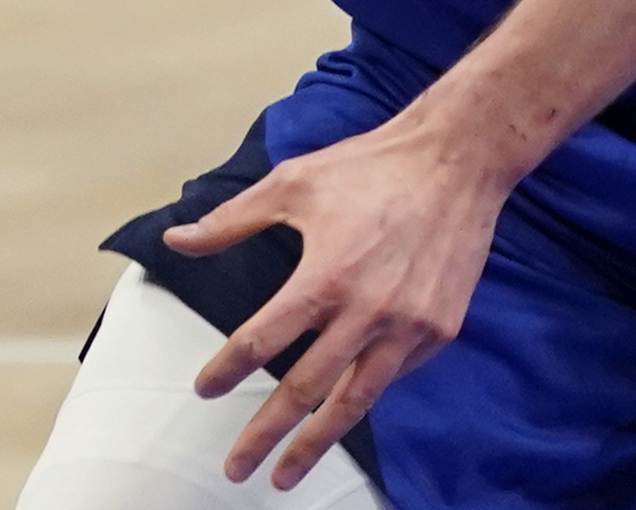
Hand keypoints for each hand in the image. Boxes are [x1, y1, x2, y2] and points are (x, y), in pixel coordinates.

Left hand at [166, 110, 510, 490]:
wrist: (458, 161)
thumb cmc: (370, 167)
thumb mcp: (293, 183)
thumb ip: (232, 221)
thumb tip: (176, 242)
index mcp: (324, 276)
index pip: (260, 341)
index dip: (226, 370)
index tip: (205, 390)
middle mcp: (367, 312)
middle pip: (304, 390)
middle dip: (265, 434)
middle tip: (236, 469)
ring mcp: (408, 327)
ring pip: (354, 401)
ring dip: (316, 443)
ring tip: (286, 475)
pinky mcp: (439, 330)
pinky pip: (394, 375)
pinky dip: (365, 394)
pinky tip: (344, 408)